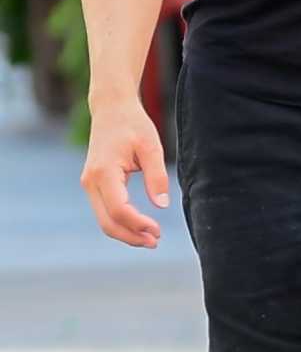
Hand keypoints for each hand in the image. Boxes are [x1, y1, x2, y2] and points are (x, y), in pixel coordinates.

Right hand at [81, 98, 169, 247]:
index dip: (139, 224)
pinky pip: (104, 211)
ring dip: (125, 233)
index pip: (119, 209)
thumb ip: (156, 176)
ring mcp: (89, 184)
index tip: (158, 231)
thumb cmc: (133, 124)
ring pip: (103, 220)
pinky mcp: (93, 185)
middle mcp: (91, 181)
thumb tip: (162, 205)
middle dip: (131, 236)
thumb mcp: (151, 146)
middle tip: (155, 242)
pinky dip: (120, 223)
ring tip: (150, 238)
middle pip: (107, 222)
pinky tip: (139, 226)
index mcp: (104, 172)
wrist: (111, 109)